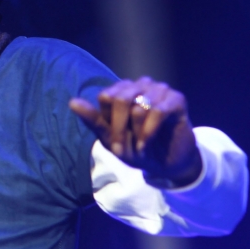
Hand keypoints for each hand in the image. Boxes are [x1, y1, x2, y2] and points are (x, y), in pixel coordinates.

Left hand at [69, 77, 202, 186]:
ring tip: (139, 146)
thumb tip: (72, 102)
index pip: (106, 96)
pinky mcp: (177, 100)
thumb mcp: (110, 138)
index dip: (108, 122)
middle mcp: (141, 85)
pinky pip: (158, 111)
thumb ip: (93, 120)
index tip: (113, 141)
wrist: (164, 163)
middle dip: (118, 128)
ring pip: (139, 106)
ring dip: (136, 132)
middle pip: (120, 98)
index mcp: (123, 90)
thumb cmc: (135, 147)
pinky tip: (147, 143)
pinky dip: (149, 131)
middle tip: (122, 149)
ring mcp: (160, 90)